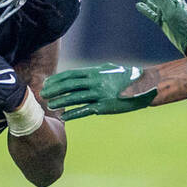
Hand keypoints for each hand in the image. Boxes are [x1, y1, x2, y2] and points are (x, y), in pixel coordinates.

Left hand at [40, 63, 156, 120]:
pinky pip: (85, 110)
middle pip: (69, 86)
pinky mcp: (104, 107)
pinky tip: (64, 116)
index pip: (70, 75)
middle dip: (54, 90)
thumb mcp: (110, 70)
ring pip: (74, 98)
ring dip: (60, 102)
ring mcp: (99, 95)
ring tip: (50, 105)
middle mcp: (95, 82)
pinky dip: (73, 114)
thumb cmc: (126, 77)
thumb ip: (95, 72)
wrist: (143, 87)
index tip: (47, 83)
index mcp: (95, 72)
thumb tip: (82, 74)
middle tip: (43, 94)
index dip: (57, 79)